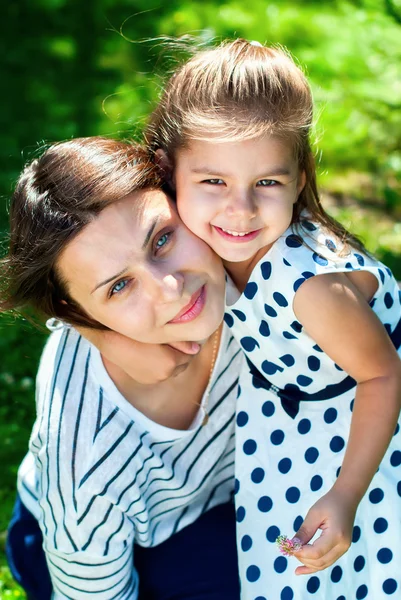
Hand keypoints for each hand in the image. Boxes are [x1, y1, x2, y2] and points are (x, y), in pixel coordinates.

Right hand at [76, 327, 200, 384]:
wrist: (111, 340)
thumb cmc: (136, 331)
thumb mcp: (160, 332)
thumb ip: (180, 340)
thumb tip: (196, 347)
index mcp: (171, 362)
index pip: (191, 354)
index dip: (189, 345)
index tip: (186, 337)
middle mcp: (164, 375)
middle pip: (183, 364)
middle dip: (183, 354)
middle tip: (179, 342)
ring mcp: (154, 379)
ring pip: (173, 370)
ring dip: (173, 361)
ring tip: (168, 347)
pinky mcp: (145, 380)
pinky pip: (161, 373)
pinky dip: (162, 366)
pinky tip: (156, 354)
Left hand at [293, 487, 357, 574]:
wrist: (346, 499)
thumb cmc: (329, 503)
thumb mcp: (314, 513)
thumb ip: (304, 531)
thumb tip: (292, 546)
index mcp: (337, 535)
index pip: (316, 552)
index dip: (301, 552)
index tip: (289, 546)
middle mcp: (342, 546)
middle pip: (319, 561)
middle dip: (302, 558)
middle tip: (290, 549)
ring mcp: (343, 549)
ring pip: (323, 564)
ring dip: (307, 563)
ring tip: (293, 556)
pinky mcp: (341, 549)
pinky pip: (326, 561)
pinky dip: (314, 566)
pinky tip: (301, 570)